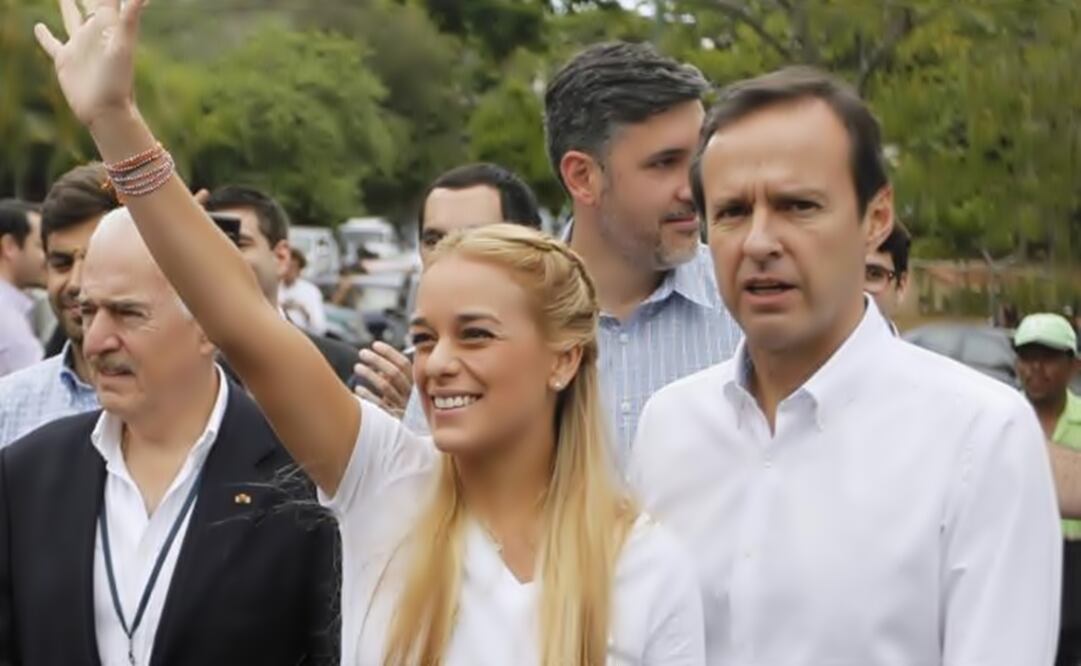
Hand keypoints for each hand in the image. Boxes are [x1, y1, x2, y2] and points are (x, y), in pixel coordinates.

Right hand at [35, 0, 148, 127]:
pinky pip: (52, 43)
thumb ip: (130, 16)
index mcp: (109, 25)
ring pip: (72, 19)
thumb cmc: (118, 79)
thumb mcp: (124, 44)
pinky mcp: (65, 60)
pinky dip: (44, 35)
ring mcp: (80, 46)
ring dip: (68, 6)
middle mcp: (94, 33)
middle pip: (90, 4)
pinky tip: (38, 26)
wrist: (106, 110)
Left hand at [353, 342, 412, 418]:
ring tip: (357, 367)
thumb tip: (377, 363)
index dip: (389, 353)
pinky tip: (357, 389)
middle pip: (394, 373)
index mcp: (416, 384)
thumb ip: (395, 377)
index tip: (375, 345)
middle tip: (362, 353)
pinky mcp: (394, 419)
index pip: (404, 363)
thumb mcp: (405, 391)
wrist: (412, 435)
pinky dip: (367, 396)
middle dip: (377, 360)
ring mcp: (402, 406)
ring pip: (385, 386)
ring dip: (370, 374)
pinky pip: (379, 405)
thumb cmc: (405, 408)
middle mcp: (411, 394)